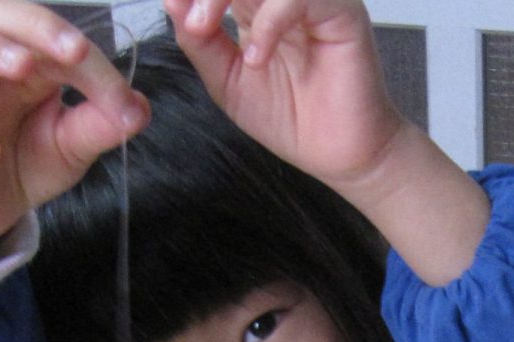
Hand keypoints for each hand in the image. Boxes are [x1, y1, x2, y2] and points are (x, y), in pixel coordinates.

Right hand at [0, 0, 148, 270]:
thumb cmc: (28, 164)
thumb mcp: (72, 147)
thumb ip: (100, 126)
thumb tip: (138, 107)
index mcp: (26, 64)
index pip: (50, 37)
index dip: (87, 59)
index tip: (120, 97)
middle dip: (32, 23)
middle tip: (72, 52)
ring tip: (21, 68)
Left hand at [166, 0, 404, 189]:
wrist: (338, 155)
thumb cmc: (292, 120)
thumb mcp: (228, 82)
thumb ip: (200, 42)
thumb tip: (171, 1)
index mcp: (255, 5)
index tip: (172, 8)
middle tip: (188, 19)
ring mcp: (314, 0)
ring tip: (204, 29)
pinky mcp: (343, 11)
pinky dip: (270, 22)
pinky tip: (257, 57)